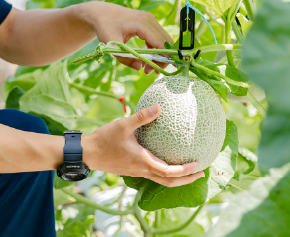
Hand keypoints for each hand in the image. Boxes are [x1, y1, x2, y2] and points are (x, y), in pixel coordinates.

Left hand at [74, 2, 173, 73]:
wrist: (101, 13)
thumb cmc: (105, 27)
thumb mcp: (111, 45)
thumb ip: (125, 58)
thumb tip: (140, 67)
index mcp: (142, 23)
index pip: (161, 43)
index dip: (163, 58)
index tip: (157, 71)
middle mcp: (150, 19)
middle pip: (166, 42)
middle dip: (162, 58)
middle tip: (150, 71)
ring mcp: (150, 19)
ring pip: (164, 40)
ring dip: (159, 55)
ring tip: (148, 68)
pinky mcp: (149, 22)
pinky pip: (158, 37)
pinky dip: (156, 49)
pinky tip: (147, 59)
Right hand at [81, 104, 203, 186]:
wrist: (88, 153)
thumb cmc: (105, 139)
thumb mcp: (123, 124)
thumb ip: (141, 116)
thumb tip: (159, 107)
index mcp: (142, 161)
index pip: (168, 172)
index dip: (185, 171)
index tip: (198, 166)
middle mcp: (142, 170)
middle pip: (169, 182)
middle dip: (187, 180)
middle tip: (201, 173)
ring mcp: (137, 172)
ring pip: (161, 180)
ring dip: (177, 178)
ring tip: (189, 171)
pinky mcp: (132, 170)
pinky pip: (153, 174)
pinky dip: (165, 173)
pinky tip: (166, 160)